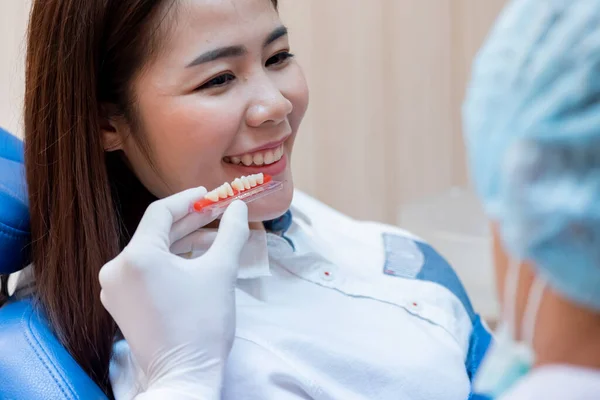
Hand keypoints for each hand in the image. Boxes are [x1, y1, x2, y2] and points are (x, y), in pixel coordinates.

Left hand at [99, 187, 248, 398]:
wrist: (184, 376)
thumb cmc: (202, 324)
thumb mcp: (221, 271)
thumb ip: (231, 233)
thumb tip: (239, 208)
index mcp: (136, 257)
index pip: (161, 213)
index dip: (189, 200)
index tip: (210, 194)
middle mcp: (117, 269)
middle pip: (156, 232)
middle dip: (190, 221)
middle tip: (218, 212)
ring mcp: (115, 289)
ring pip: (152, 252)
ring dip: (182, 242)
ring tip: (213, 237)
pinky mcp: (121, 304)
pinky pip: (146, 271)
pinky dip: (170, 262)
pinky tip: (195, 259)